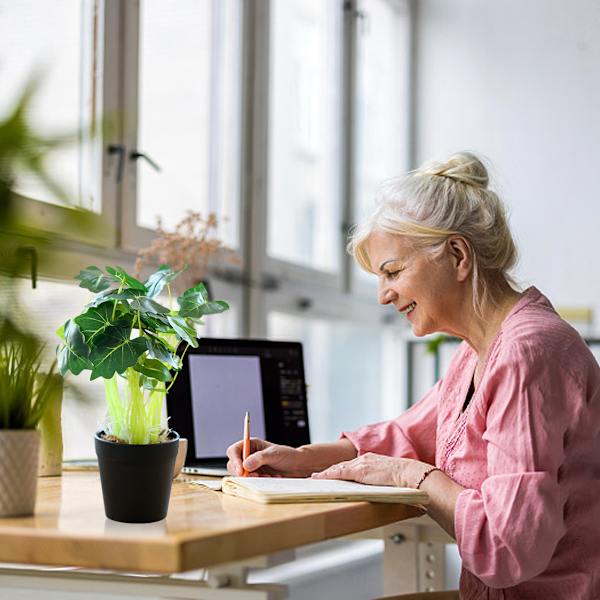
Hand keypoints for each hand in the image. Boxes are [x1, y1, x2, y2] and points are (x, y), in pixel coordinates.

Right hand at [226, 438, 310, 476]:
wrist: (297, 466)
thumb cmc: (287, 456)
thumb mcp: (274, 454)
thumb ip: (260, 458)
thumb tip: (245, 465)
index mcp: (251, 444)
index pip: (234, 450)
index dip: (235, 460)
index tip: (241, 470)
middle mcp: (249, 455)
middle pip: (233, 464)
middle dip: (242, 472)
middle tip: (256, 476)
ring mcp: (251, 466)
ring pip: (240, 474)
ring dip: (251, 478)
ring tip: (266, 477)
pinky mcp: (255, 475)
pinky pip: (249, 481)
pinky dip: (257, 482)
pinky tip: (268, 479)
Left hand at [311, 452, 432, 487]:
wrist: (411, 474)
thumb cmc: (405, 479)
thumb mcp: (389, 478)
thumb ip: (380, 480)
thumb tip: (379, 489)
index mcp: (372, 460)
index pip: (351, 465)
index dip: (339, 469)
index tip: (331, 473)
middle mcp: (364, 459)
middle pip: (342, 465)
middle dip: (329, 471)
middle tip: (317, 476)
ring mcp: (361, 464)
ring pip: (338, 468)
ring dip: (326, 474)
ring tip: (315, 478)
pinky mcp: (359, 471)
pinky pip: (339, 473)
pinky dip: (328, 475)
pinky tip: (320, 478)